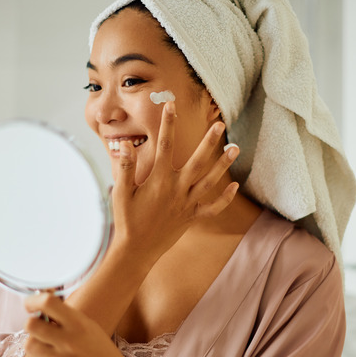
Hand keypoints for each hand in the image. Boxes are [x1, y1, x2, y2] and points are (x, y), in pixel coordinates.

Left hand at [24, 292, 136, 356]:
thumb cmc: (98, 350)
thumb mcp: (88, 326)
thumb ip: (65, 317)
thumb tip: (39, 305)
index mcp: (79, 323)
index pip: (48, 303)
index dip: (33, 301)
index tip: (29, 305)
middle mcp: (71, 341)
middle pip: (31, 325)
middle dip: (31, 325)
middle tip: (38, 329)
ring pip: (29, 346)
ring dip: (35, 345)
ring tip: (47, 348)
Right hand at [112, 101, 239, 260]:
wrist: (136, 251)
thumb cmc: (126, 220)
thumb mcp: (120, 192)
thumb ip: (124, 167)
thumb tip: (124, 144)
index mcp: (159, 180)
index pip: (165, 145)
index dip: (168, 123)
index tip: (171, 105)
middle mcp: (177, 189)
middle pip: (198, 160)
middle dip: (209, 141)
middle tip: (220, 124)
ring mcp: (187, 204)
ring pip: (210, 180)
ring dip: (223, 164)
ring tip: (235, 147)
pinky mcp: (192, 218)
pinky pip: (213, 207)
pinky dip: (224, 198)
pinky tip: (234, 186)